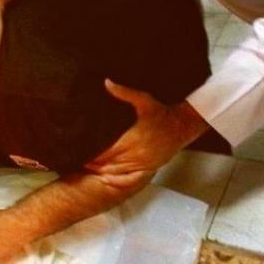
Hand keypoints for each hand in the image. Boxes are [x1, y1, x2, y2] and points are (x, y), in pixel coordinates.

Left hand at [87, 80, 207, 186]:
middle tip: (81, 160)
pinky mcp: (149, 168)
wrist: (182, 126)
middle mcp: (138, 154)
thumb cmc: (161, 113)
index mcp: (134, 138)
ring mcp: (144, 163)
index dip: (95, 154)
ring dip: (103, 171)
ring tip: (89, 168)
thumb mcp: (143, 100)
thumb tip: (107, 83)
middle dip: (96, 163)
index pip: (109, 151)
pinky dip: (117, 180)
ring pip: (119, 172)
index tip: (83, 153)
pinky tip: (107, 178)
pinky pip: (130, 178)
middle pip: (111, 163)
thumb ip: (124, 93)